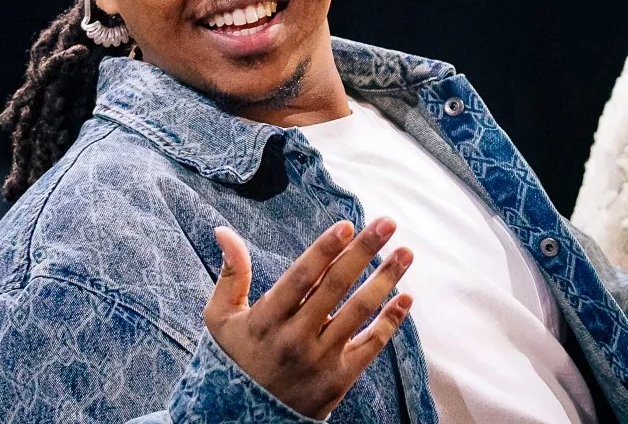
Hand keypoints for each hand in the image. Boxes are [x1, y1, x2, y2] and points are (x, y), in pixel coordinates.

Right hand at [204, 218, 413, 419]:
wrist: (242, 419)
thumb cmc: (235, 358)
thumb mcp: (221, 318)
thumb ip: (231, 273)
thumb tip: (224, 231)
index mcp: (266, 318)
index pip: (301, 277)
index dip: (325, 249)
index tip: (347, 224)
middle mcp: (295, 338)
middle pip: (335, 287)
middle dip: (364, 251)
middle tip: (387, 224)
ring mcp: (319, 360)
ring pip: (358, 313)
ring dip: (385, 280)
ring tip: (405, 253)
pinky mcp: (339, 380)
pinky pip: (370, 346)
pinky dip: (391, 321)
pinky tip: (405, 297)